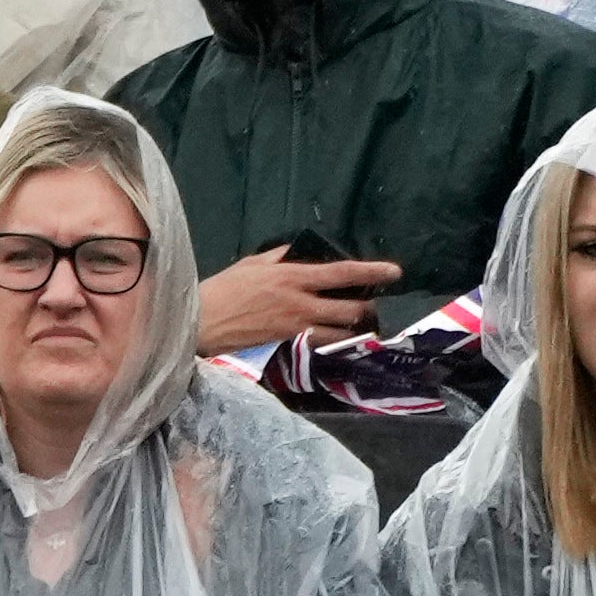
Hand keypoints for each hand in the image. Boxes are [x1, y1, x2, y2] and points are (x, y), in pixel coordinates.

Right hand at [192, 245, 393, 349]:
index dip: (371, 271)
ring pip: (339, 330)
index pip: (341, 272)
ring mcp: (295, 325)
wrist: (202, 322)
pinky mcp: (287, 341)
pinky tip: (339, 333)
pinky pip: (320, 340)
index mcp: (293, 277)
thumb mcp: (252, 264)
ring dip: (356, 326)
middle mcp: (300, 302)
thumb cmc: (224, 289)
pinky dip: (333, 337)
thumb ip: (279, 258)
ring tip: (367, 321)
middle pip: (349, 308)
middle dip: (371, 308)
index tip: (394, 272)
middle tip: (383, 305)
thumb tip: (299, 254)